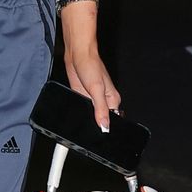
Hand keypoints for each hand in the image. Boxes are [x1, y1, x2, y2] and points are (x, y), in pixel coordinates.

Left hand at [61, 12, 120, 130]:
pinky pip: (82, 108)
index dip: (107, 128)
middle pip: (102, 119)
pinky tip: (77, 113)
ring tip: (83, 122)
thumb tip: (105, 126)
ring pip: (91, 115)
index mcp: (112, 100)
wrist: (77, 54)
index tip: (102, 136)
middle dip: (97, 125)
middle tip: (90, 132)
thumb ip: (101, 109)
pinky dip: (80, 112)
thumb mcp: (97, 89)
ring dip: (87, 118)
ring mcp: (92, 99)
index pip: (113, 120)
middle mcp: (103, 100)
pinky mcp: (82, 96)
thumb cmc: (90, 65)